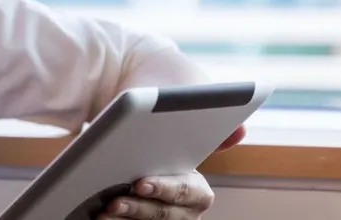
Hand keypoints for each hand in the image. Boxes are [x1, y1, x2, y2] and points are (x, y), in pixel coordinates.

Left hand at [98, 126, 244, 218]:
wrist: (148, 181)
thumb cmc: (164, 163)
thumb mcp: (182, 150)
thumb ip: (211, 140)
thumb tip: (241, 129)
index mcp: (198, 192)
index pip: (184, 191)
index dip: (163, 188)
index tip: (140, 183)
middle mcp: (186, 215)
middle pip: (162, 214)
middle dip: (137, 207)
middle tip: (114, 200)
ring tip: (104, 211)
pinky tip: (98, 219)